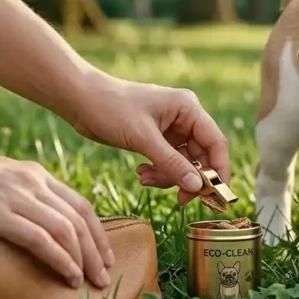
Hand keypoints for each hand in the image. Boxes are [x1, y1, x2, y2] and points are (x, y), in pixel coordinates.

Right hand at [0, 142, 113, 288]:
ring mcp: (16, 197)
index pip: (79, 203)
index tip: (104, 253)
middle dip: (97, 249)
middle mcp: (32, 182)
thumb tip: (24, 228)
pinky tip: (69, 275)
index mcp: (33, 175)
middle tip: (106, 274)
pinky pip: (41, 239)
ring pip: (66, 230)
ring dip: (84, 258)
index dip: (97, 231)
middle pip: (79, 218)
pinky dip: (61, 259)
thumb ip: (14, 200)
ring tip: (92, 282)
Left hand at [67, 75, 228, 204]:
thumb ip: (171, 163)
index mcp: (188, 108)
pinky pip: (168, 161)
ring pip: (183, 162)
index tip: (217, 194)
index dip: (219, 169)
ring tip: (145, 179)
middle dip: (190, 178)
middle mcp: (184, 117)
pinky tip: (141, 173)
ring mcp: (171, 128)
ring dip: (169, 176)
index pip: (215, 142)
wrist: (79, 99)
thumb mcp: (143, 139)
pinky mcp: (157, 137)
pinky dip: (158, 171)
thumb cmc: (111, 108)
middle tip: (181, 199)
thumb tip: (198, 188)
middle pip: (201, 155)